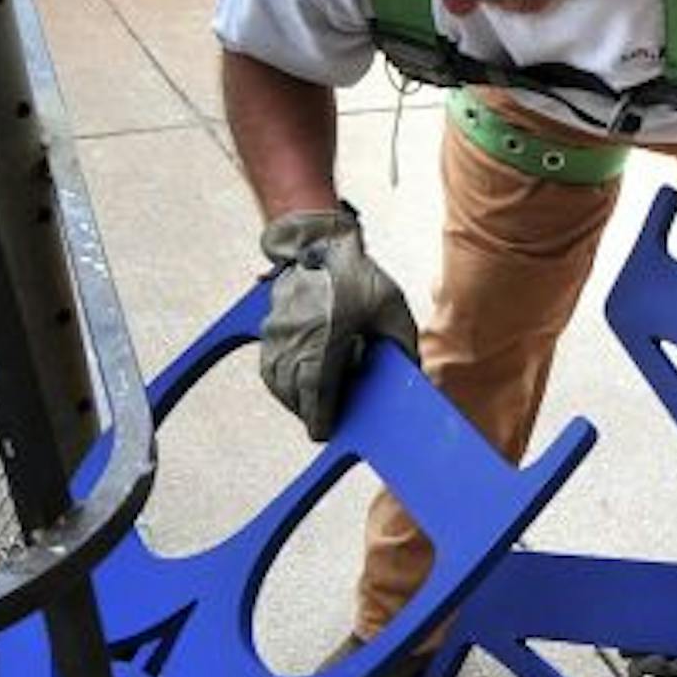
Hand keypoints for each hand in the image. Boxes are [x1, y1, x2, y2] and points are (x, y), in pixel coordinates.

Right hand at [258, 203, 418, 441]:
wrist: (320, 242)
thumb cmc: (358, 276)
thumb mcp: (391, 310)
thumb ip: (400, 346)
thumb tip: (408, 377)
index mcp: (326, 338)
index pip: (316, 391)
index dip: (319, 417)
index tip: (323, 434)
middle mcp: (295, 339)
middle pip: (294, 392)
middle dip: (308, 411)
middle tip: (325, 421)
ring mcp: (276, 333)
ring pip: (276, 381)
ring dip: (292, 398)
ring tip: (312, 405)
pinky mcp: (268, 326)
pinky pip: (268, 365)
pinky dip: (279, 381)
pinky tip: (296, 384)